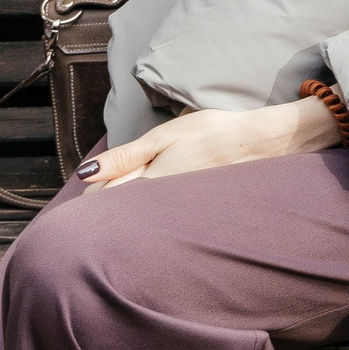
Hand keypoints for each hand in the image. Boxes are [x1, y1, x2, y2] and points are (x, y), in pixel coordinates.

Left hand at [78, 98, 345, 191]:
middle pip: (118, 211)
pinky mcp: (191, 210)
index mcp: (147, 185)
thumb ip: (124, 157)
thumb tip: (85, 174)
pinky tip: (158, 202)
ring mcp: (176, 210)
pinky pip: (160, 215)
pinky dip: (151, 210)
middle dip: (106, 204)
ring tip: (129, 194)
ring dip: (129, 208)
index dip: (92, 190)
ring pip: (139, 215)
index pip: (102, 198)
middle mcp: (159, 205)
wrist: (263, 144)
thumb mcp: (164, 136)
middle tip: (105, 188)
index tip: (92, 179)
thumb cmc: (214, 134)